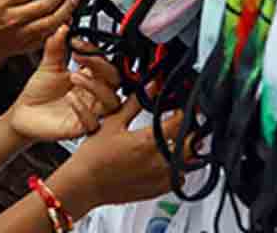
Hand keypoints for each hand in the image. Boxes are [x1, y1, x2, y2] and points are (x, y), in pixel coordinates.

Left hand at [9, 26, 123, 142]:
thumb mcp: (48, 65)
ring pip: (111, 101)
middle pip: (116, 80)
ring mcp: (90, 112)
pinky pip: (92, 123)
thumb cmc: (38, 92)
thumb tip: (64, 27)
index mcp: (91, 77)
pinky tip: (70, 98)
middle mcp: (94, 94)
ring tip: (74, 75)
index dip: (94, 50)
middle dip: (100, 65)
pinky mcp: (80, 129)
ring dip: (95, 86)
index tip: (76, 41)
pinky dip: (84, 109)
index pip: (106, 61)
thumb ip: (56, 46)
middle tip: (79, 56)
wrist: (22, 114)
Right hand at [58, 97, 184, 208]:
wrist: (84, 185)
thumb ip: (134, 104)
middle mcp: (159, 161)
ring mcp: (160, 178)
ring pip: (189, 163)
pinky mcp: (158, 190)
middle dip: (193, 131)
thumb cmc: (94, 156)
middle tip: (186, 122)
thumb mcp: (112, 123)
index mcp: (148, 141)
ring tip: (179, 141)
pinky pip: (180, 179)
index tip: (184, 106)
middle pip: (192, 144)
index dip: (187, 111)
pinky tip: (169, 161)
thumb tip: (150, 86)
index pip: (181, 122)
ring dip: (188, 150)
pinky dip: (179, 169)